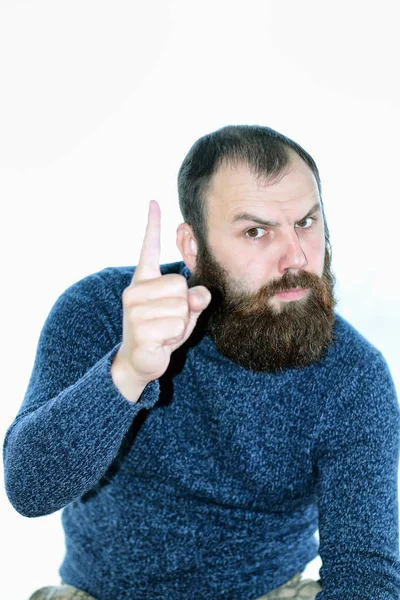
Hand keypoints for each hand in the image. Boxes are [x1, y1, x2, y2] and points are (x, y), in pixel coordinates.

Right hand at [114, 200, 210, 388]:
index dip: (153, 225)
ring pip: (181, 307)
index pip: (149, 249)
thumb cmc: (161, 332)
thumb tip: (200, 296)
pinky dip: (175, 337)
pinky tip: (160, 342)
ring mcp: (134, 309)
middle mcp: (134, 290)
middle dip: (183, 307)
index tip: (154, 202)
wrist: (138, 362)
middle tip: (167, 320)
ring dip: (180, 325)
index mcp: (144, 281)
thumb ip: (194, 299)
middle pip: (180, 285)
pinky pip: (176, 325)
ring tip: (163, 331)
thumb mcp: (183, 313)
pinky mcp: (139, 328)